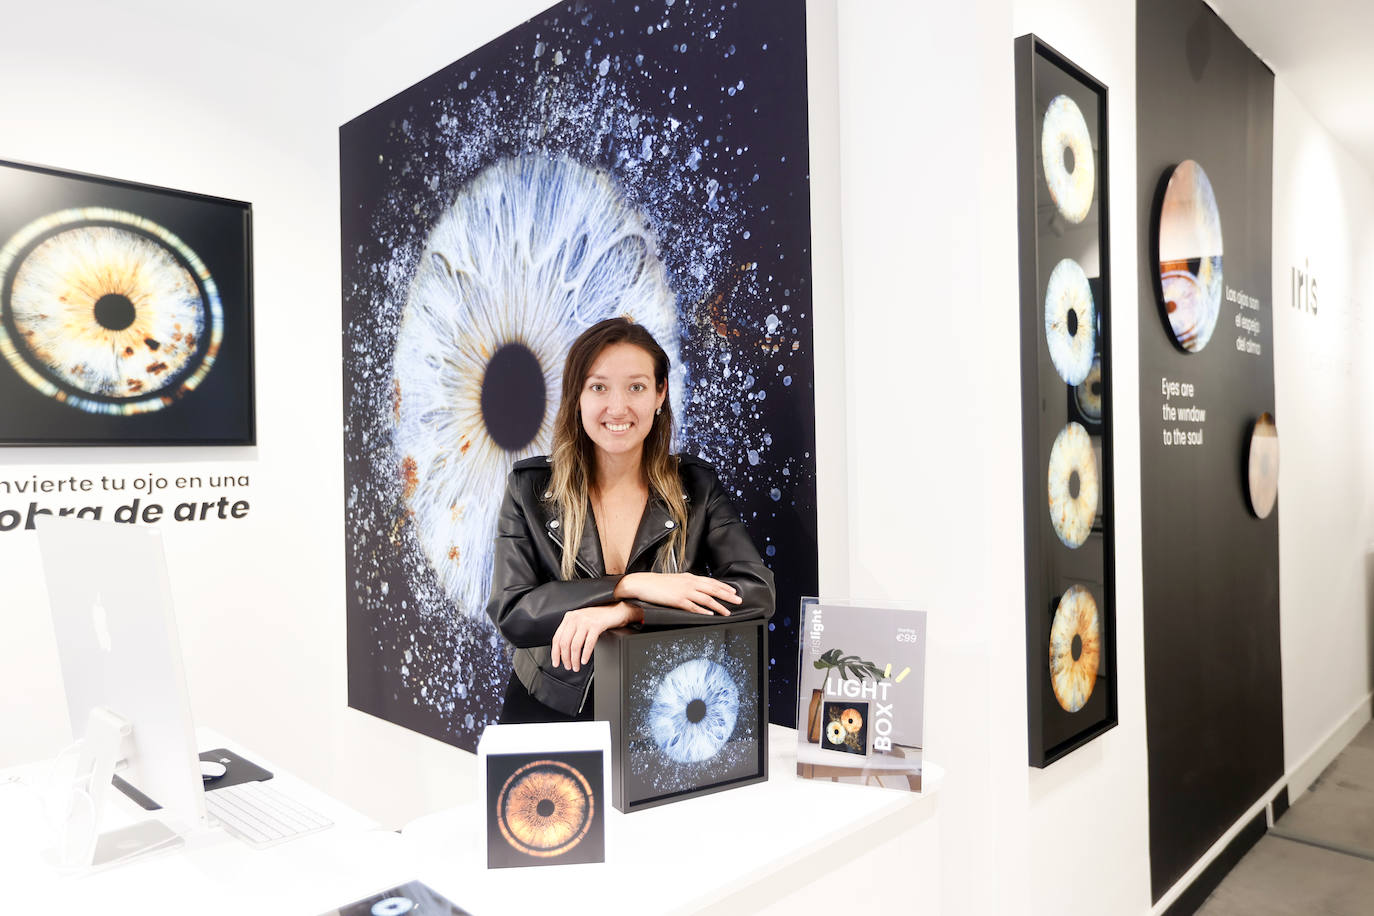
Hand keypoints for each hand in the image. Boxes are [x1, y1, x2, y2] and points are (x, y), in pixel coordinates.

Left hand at [550, 601, 643, 671]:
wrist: (616, 610)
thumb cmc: (599, 618)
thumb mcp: (581, 622)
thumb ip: (572, 631)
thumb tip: (563, 650)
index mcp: (569, 617)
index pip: (557, 638)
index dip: (555, 653)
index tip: (556, 662)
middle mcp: (575, 618)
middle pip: (565, 643)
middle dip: (565, 658)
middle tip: (569, 666)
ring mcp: (586, 621)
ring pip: (575, 645)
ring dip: (575, 659)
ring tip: (576, 666)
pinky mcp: (596, 625)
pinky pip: (588, 644)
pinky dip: (585, 654)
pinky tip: (584, 660)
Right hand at [615, 572, 741, 615]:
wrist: (643, 583)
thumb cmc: (658, 583)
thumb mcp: (676, 580)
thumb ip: (688, 583)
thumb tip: (698, 588)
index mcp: (689, 577)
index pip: (711, 581)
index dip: (724, 587)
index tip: (733, 591)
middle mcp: (689, 583)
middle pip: (713, 589)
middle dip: (727, 595)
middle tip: (738, 600)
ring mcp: (684, 591)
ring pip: (706, 599)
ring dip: (719, 605)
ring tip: (728, 611)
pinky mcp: (677, 600)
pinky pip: (693, 606)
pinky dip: (703, 610)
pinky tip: (710, 614)